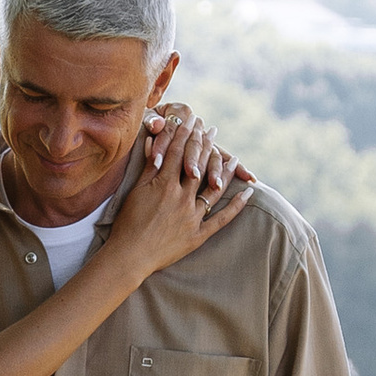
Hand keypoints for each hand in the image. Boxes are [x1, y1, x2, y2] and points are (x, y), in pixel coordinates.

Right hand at [109, 110, 249, 283]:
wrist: (130, 256)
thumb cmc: (128, 224)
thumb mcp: (135, 192)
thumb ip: (148, 167)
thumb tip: (152, 141)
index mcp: (164, 185)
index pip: (177, 152)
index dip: (185, 133)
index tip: (192, 120)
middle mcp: (182, 197)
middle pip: (198, 166)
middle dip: (206, 146)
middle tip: (213, 131)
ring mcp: (192, 216)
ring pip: (214, 188)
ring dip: (225, 171)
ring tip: (235, 157)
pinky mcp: (198, 234)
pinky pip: (222, 218)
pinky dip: (236, 206)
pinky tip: (247, 192)